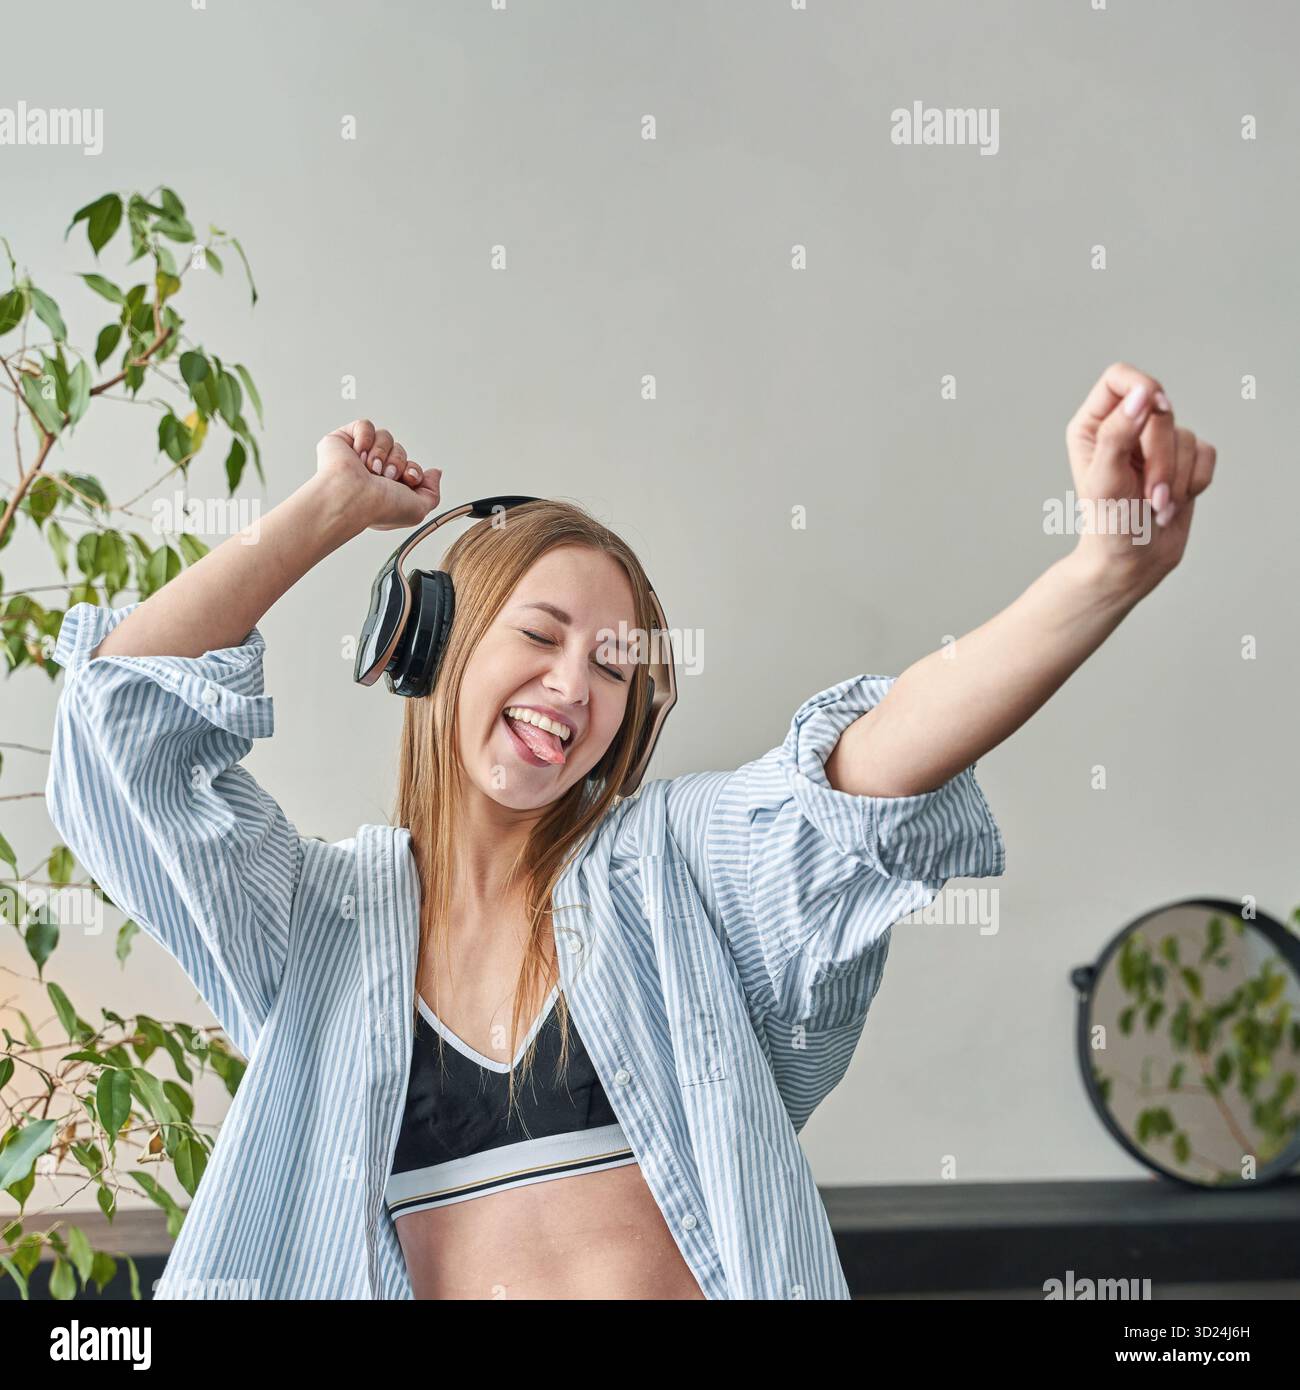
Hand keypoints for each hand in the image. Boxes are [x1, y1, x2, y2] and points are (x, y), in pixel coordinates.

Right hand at [315, 419, 441, 530]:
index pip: (410, 468)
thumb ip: (432, 493)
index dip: (413, 471)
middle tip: (386, 476)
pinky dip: (365, 437)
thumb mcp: (418, 510)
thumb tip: (434, 473)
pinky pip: (365, 425)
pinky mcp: (343, 441)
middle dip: (398, 463)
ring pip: (385, 437)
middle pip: (400, 451)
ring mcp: (356, 456)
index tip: (408, 479)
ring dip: (382, 453)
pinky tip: (359, 454)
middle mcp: (372, 472)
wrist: (352, 496)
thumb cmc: (379, 507)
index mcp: (386, 489)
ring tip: (371, 468)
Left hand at [1064, 362, 1216, 598]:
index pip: (1120, 378)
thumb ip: (1118, 433)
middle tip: (1149, 494)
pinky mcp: (1183, 460)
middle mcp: (1123, 429)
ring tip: (1156, 507)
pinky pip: (1207, 453)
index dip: (1142, 387)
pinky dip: (1195, 481)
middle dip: (1161, 456)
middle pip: (1160, 408)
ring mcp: (1154, 444)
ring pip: (1186, 435)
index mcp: (1093, 427)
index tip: (1156, 409)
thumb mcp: (1106, 480)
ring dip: (1175, 477)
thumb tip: (1141, 395)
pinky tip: (1173, 503)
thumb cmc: (1110, 526)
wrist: (1132, 562)